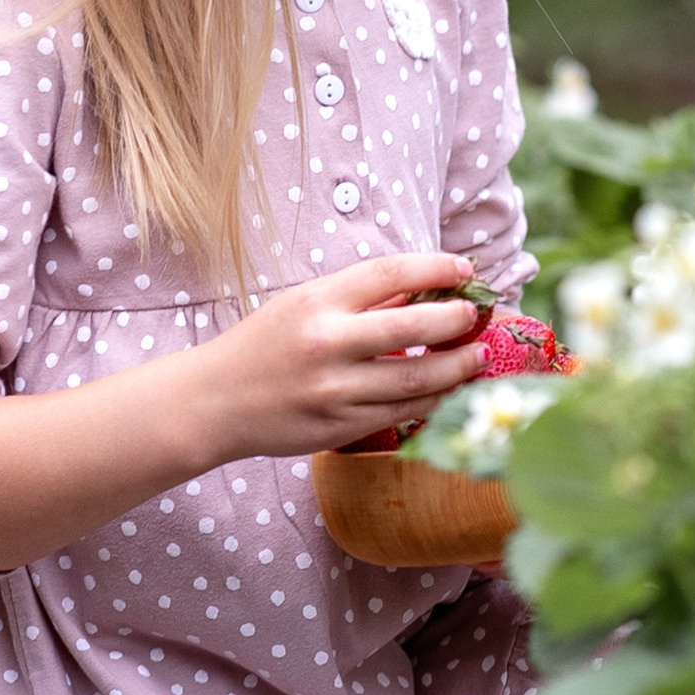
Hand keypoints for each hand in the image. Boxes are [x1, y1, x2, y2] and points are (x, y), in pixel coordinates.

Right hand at [190, 252, 487, 460]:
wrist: (216, 402)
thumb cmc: (262, 345)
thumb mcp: (302, 304)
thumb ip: (360, 298)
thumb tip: (424, 287)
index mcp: (317, 302)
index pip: (390, 274)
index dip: (436, 267)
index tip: (465, 268)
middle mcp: (328, 344)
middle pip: (413, 327)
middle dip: (457, 319)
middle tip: (477, 315)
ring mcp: (336, 390)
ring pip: (415, 379)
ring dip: (457, 366)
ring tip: (478, 356)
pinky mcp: (341, 427)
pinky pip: (401, 412)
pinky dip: (432, 399)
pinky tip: (449, 387)